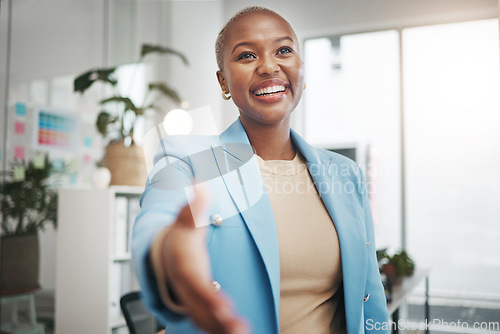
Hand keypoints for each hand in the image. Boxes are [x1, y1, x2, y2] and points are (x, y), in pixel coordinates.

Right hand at [160, 185, 248, 333]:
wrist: (163, 249)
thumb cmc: (178, 234)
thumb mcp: (187, 216)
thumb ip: (196, 202)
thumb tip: (201, 181)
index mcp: (183, 264)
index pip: (194, 282)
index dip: (206, 295)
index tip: (223, 307)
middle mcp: (184, 284)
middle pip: (198, 305)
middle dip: (216, 319)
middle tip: (238, 328)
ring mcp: (189, 296)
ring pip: (202, 317)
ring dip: (220, 328)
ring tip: (242, 333)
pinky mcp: (196, 303)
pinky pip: (206, 319)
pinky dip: (218, 328)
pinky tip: (237, 332)